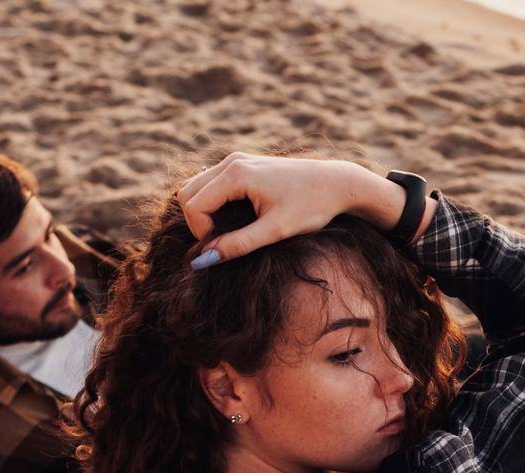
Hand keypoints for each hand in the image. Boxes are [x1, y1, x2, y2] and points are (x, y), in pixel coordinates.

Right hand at [178, 153, 401, 266]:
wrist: (337, 183)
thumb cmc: (310, 207)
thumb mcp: (275, 231)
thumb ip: (238, 245)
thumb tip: (203, 261)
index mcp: (237, 174)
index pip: (194, 206)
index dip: (201, 233)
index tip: (223, 249)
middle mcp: (232, 161)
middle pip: (187, 193)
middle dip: (197, 222)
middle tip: (222, 243)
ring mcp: (236, 159)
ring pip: (196, 186)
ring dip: (202, 213)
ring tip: (228, 233)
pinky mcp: (242, 163)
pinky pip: (211, 183)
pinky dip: (212, 203)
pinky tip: (235, 220)